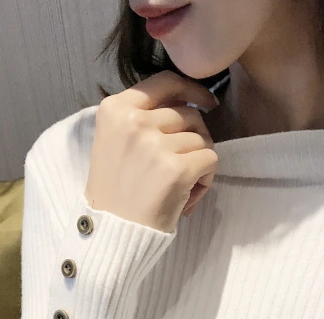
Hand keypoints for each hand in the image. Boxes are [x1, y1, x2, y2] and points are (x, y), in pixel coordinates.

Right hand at [85, 70, 219, 233]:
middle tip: (183, 168)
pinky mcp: (176, 169)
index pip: (165, 82)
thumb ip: (143, 117)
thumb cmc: (116, 192)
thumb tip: (189, 103)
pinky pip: (210, 160)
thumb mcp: (115, 141)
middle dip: (195, 139)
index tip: (207, 102)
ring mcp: (155, 144)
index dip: (192, 90)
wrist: (113, 232)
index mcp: (116, 109)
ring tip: (182, 187)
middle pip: (189, 114)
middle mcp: (135, 121)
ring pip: (202, 139)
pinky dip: (206, 179)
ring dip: (199, 163)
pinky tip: (188, 196)